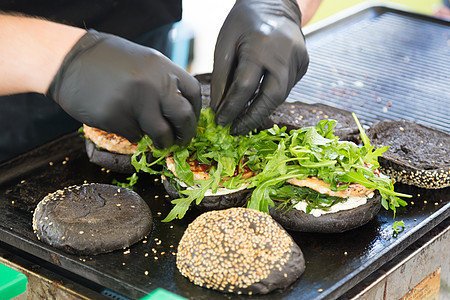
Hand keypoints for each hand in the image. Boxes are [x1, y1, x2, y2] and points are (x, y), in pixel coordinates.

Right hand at [47, 30, 200, 147]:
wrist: (68, 60)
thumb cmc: (108, 61)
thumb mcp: (144, 62)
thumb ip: (164, 82)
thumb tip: (182, 112)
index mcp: (163, 68)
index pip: (194, 94)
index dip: (195, 113)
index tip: (190, 122)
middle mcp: (154, 84)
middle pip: (183, 118)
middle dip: (185, 135)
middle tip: (180, 141)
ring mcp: (135, 102)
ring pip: (161, 133)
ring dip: (161, 141)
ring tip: (156, 140)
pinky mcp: (116, 118)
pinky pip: (135, 136)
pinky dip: (134, 134)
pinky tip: (124, 122)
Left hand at [211, 0, 308, 134]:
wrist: (274, 3)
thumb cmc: (244, 22)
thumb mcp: (225, 45)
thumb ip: (221, 78)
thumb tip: (218, 109)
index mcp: (261, 45)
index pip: (244, 86)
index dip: (231, 108)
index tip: (221, 122)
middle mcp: (285, 53)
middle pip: (272, 97)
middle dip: (253, 118)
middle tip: (237, 130)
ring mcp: (299, 58)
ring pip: (281, 95)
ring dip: (261, 110)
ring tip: (244, 120)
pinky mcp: (304, 63)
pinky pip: (287, 87)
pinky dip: (271, 98)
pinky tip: (258, 103)